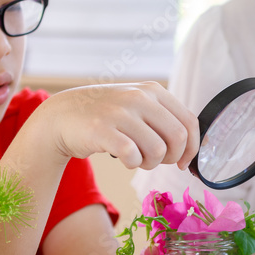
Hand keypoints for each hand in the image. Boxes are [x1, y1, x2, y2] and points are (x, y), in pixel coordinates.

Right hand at [36, 82, 199, 169]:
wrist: (62, 116)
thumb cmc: (107, 117)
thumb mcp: (138, 106)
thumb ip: (164, 119)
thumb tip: (191, 148)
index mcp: (153, 91)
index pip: (189, 122)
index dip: (192, 147)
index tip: (183, 162)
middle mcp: (139, 97)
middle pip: (178, 138)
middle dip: (172, 157)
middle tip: (155, 161)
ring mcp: (120, 112)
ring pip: (157, 150)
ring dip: (150, 163)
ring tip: (137, 158)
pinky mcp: (102, 130)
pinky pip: (132, 156)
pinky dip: (132, 164)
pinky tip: (124, 159)